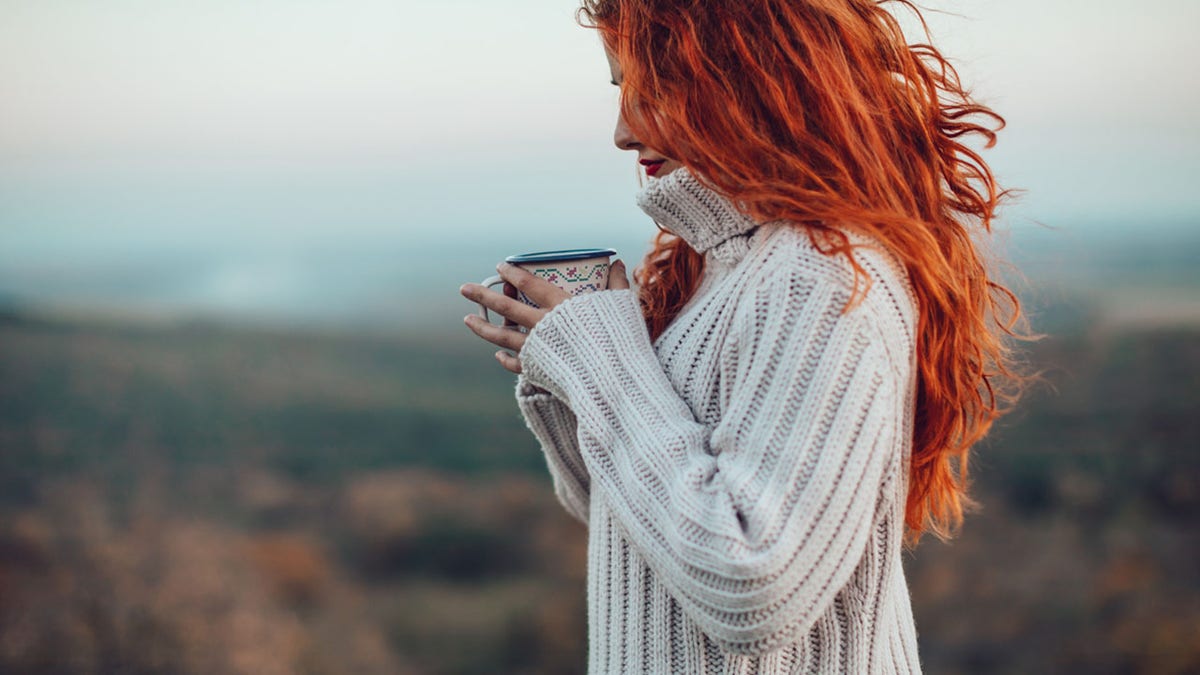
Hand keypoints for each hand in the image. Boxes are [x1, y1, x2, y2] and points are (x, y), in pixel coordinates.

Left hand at [460, 260, 630, 373]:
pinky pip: (517, 364)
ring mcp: (538, 349)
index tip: (500, 266)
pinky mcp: (540, 370)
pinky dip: (506, 360)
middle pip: (507, 307)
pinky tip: (498, 356)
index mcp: (561, 306)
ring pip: (503, 336)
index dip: (513, 273)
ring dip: (483, 327)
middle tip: (464, 289)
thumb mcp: (621, 306)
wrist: (615, 381)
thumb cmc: (620, 340)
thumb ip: (617, 284)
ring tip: (467, 320)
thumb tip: (618, 262)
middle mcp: (543, 326)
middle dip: (484, 296)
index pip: (530, 285)